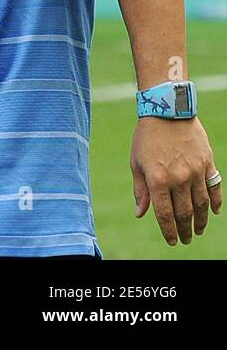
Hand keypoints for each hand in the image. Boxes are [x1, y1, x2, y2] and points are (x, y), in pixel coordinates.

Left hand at [131, 117, 220, 244]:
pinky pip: (214, 188)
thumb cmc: (146, 137)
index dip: (168, 230)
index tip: (171, 241)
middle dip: (184, 230)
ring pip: (201, 205)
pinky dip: (216, 203)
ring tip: (197, 230)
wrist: (167, 111)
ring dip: (200, 221)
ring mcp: (195, 172)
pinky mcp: (207, 164)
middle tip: (185, 240)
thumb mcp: (136, 162)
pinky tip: (213, 213)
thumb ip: (141, 190)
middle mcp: (178, 178)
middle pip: (184, 213)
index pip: (165, 214)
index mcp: (157, 179)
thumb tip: (141, 214)